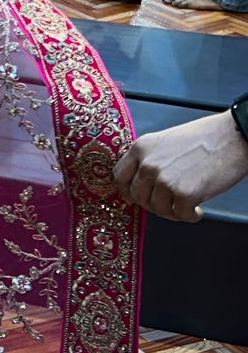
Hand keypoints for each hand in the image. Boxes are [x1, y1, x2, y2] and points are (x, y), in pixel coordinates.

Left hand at [112, 109, 247, 220]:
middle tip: (167, 202)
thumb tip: (143, 181)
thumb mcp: (166, 140)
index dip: (127, 190)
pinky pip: (180, 215)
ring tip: (186, 205)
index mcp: (142, 148)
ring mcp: (165, 180)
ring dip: (172, 211)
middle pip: (137, 196)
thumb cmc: (206, 136)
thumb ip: (150, 159)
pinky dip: (189, 216)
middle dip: (152, 203)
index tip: (135, 196)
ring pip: (157, 209)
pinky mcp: (185, 194)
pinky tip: (197, 210)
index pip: (119, 177)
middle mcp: (149, 164)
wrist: (234, 136)